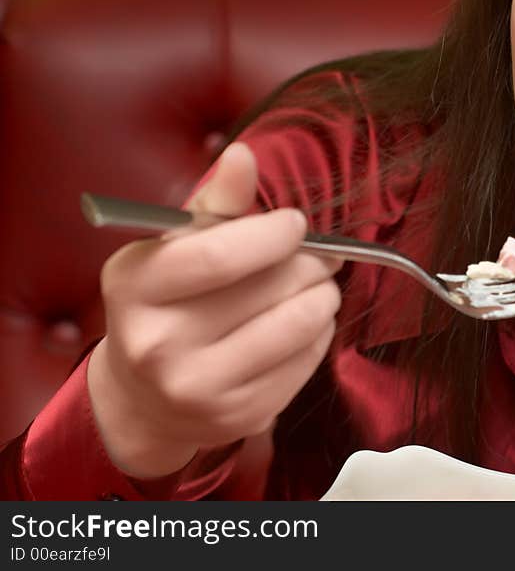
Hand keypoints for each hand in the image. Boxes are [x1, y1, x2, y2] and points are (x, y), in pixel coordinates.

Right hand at [87, 143, 341, 477]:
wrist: (145, 397)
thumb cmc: (166, 304)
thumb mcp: (171, 248)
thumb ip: (212, 203)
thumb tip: (243, 154)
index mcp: (134, 288)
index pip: (218, 255)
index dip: (272, 234)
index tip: (296, 225)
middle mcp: (159, 345)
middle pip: (269, 289)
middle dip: (312, 263)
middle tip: (323, 254)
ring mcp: (199, 388)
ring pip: (298, 326)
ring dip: (324, 296)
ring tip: (319, 285)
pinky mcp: (239, 416)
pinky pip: (307, 361)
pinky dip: (320, 333)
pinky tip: (306, 322)